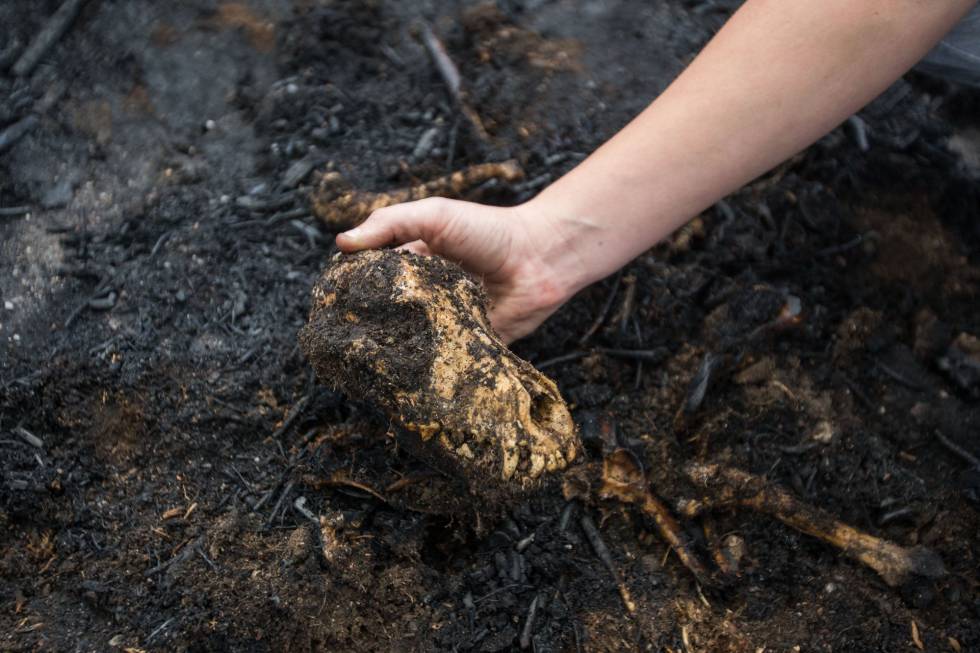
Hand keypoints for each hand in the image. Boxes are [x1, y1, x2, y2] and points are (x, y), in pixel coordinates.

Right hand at [335, 198, 573, 342]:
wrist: (540, 259)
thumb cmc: (488, 230)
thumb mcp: (433, 215)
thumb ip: (389, 224)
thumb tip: (342, 243)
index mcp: (412, 266)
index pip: (372, 281)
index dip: (352, 289)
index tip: (329, 302)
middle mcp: (424, 298)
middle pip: (387, 316)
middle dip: (368, 324)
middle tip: (344, 336)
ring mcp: (444, 324)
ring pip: (410, 343)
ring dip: (396, 347)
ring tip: (370, 357)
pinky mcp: (465, 348)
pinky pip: (441, 362)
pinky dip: (428, 364)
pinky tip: (408, 369)